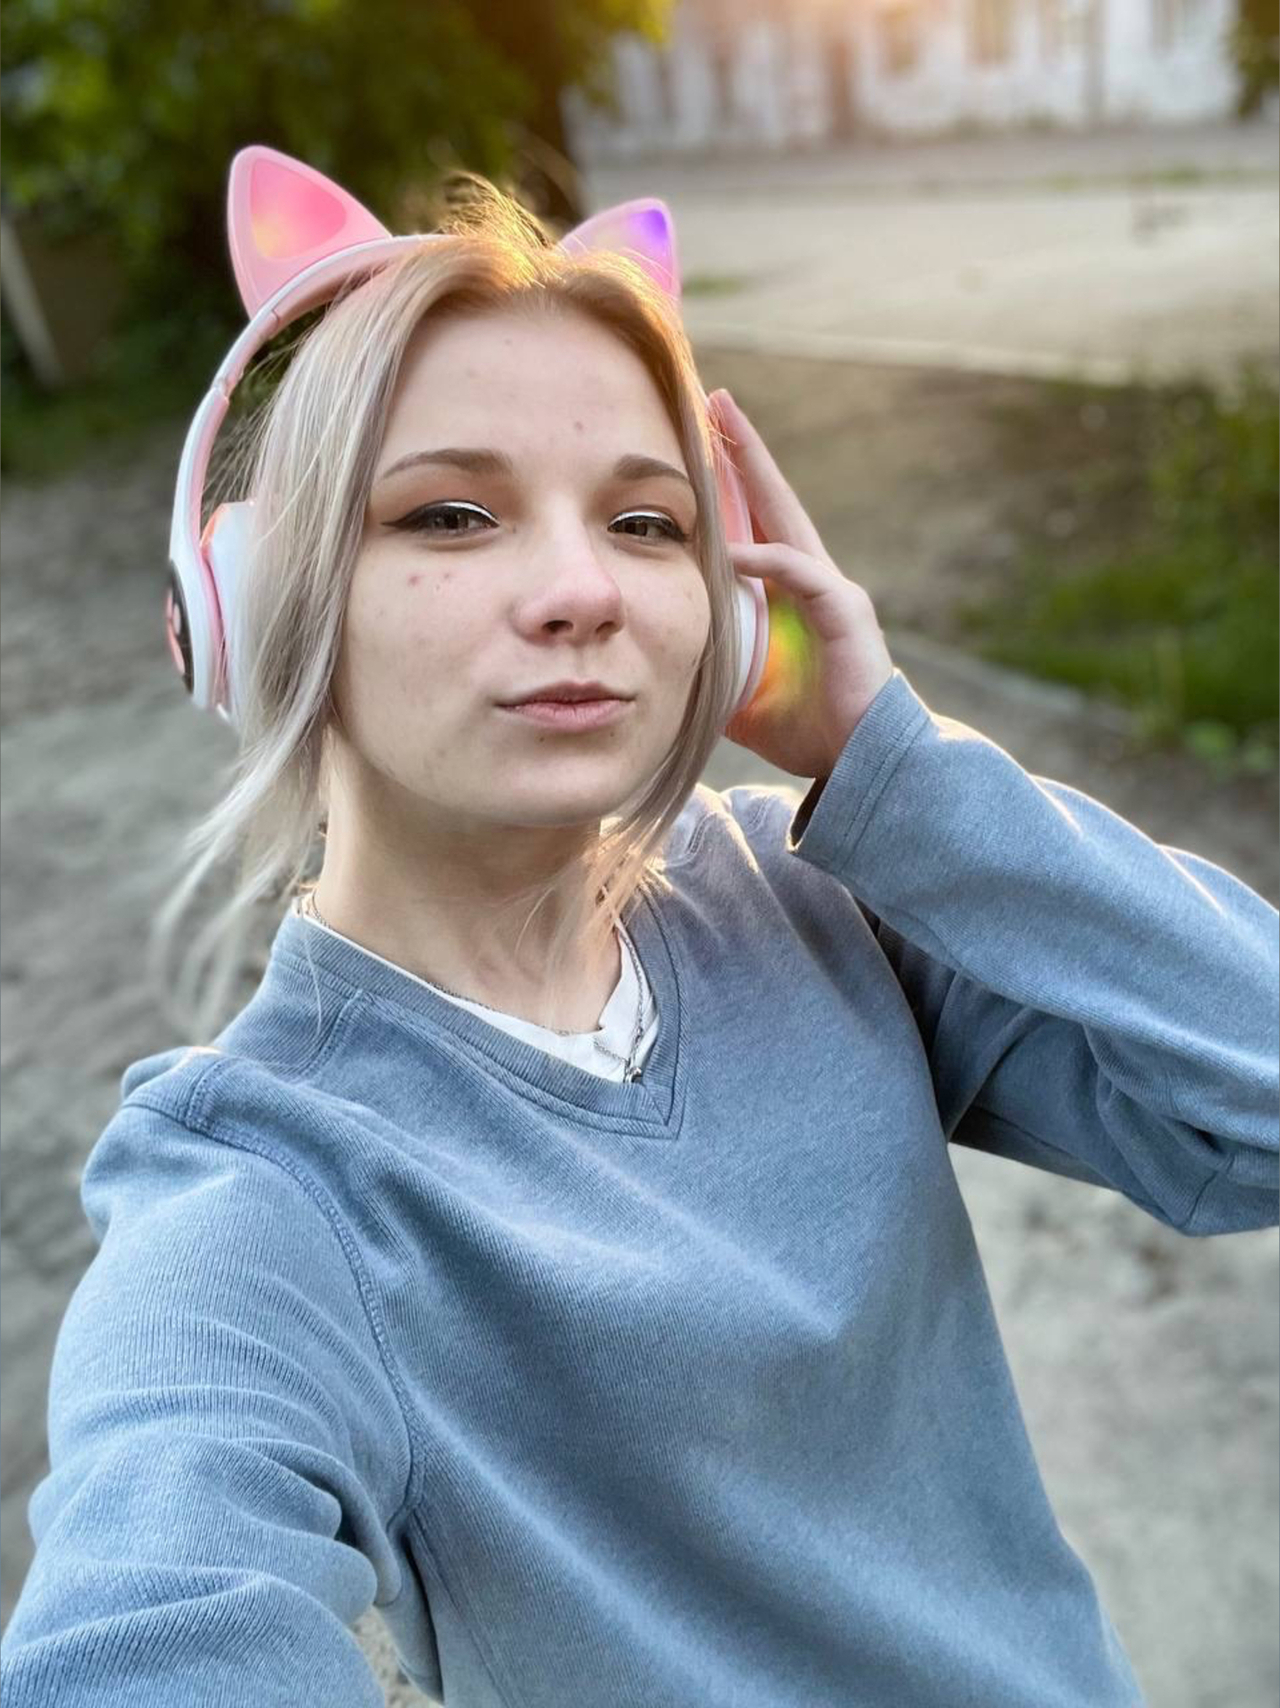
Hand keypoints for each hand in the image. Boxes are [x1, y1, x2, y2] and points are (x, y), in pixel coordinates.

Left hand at [710, 389, 894, 778]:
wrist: (862, 765)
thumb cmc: (810, 731)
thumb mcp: (740, 694)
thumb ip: (710, 664)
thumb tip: (662, 659)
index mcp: (789, 595)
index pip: (755, 525)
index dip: (728, 485)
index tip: (699, 442)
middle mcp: (814, 581)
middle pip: (773, 501)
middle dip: (745, 451)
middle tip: (717, 400)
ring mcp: (833, 592)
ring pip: (788, 520)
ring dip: (756, 474)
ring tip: (726, 430)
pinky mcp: (846, 615)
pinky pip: (800, 577)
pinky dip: (765, 561)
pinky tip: (730, 549)